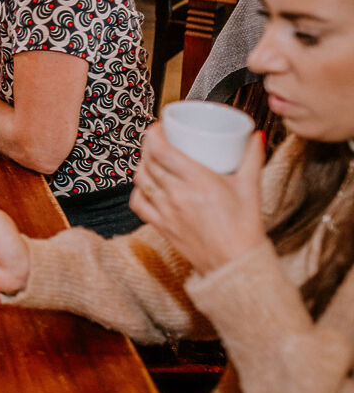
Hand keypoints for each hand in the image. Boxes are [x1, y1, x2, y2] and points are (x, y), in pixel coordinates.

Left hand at [130, 124, 266, 273]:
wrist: (235, 264)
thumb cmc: (244, 229)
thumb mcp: (251, 188)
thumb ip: (252, 159)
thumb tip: (254, 136)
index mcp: (197, 181)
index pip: (162, 151)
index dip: (154, 135)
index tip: (159, 128)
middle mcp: (176, 195)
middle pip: (148, 162)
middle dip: (148, 146)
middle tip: (157, 140)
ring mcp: (165, 211)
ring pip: (140, 180)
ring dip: (142, 165)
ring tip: (151, 159)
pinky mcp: (161, 226)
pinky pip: (138, 204)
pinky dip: (138, 191)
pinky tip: (145, 186)